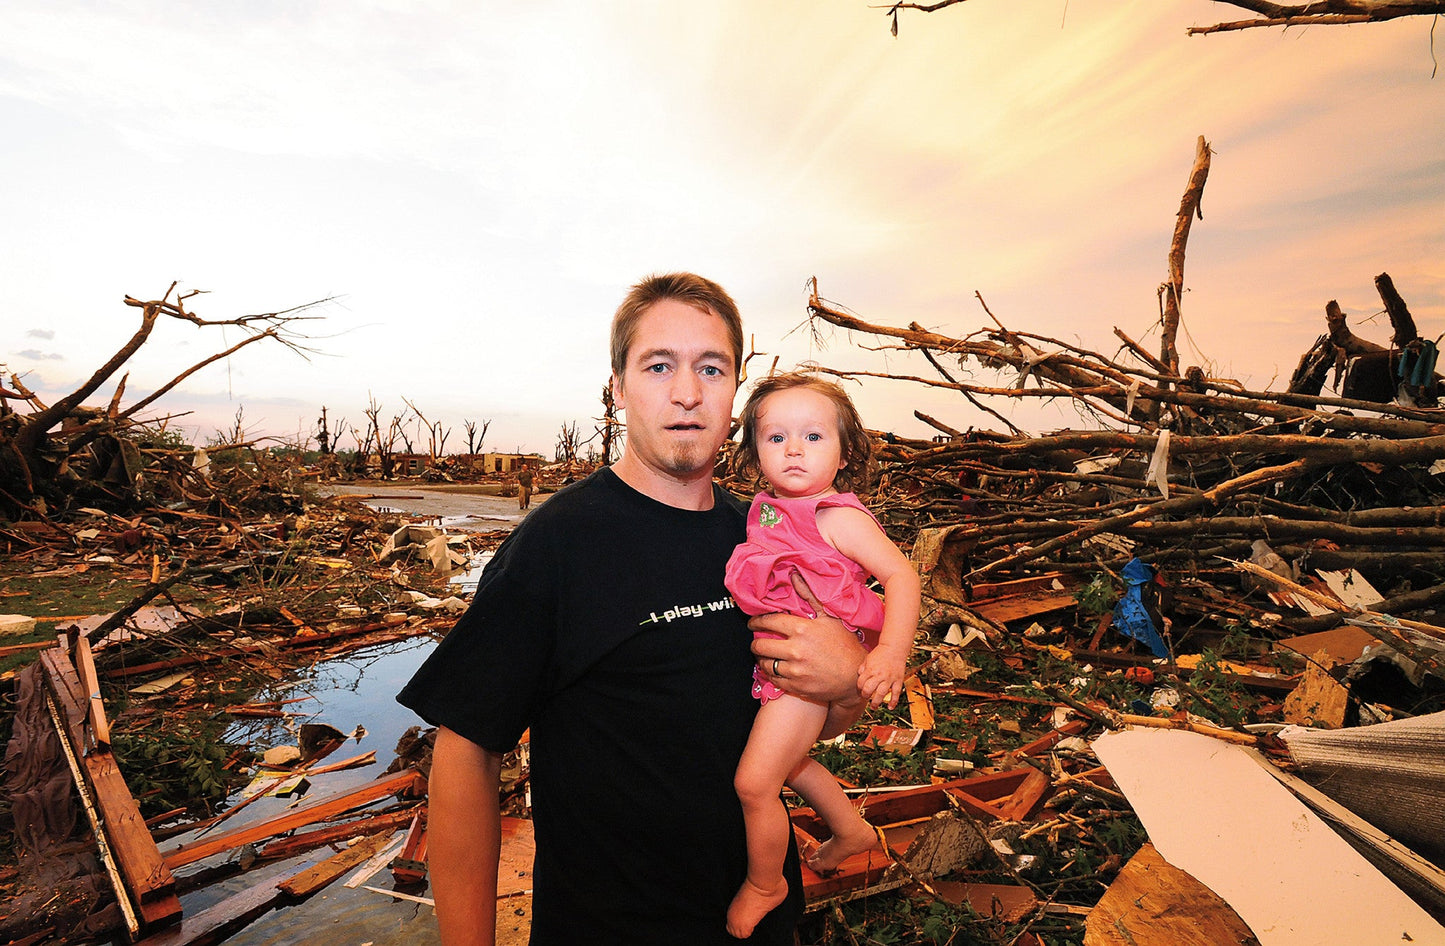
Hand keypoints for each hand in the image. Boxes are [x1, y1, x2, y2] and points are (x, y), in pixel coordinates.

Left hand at [750, 573, 866, 706]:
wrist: (855, 677)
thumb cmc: (844, 644)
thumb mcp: (829, 617)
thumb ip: (810, 596)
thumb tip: (794, 576)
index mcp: (802, 629)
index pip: (768, 622)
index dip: (756, 621)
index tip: (753, 622)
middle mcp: (796, 650)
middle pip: (760, 645)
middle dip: (755, 642)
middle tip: (756, 641)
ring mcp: (795, 670)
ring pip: (765, 663)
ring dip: (761, 659)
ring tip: (763, 655)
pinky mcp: (796, 687)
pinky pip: (773, 679)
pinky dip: (770, 673)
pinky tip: (773, 668)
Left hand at [857, 647, 907, 708]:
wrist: (894, 648)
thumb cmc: (880, 653)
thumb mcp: (867, 659)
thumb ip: (862, 668)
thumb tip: (859, 676)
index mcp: (870, 669)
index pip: (861, 682)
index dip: (859, 687)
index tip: (861, 689)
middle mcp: (879, 675)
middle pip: (869, 689)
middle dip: (865, 695)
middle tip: (865, 697)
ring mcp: (889, 678)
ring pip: (882, 693)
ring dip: (877, 702)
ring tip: (873, 707)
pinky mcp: (898, 680)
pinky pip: (896, 693)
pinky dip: (894, 701)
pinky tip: (890, 708)